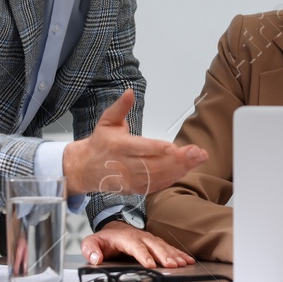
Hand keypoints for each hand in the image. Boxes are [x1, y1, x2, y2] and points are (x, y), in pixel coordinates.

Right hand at [62, 90, 207, 195]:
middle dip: (178, 160)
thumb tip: (129, 92)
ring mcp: (130, 180)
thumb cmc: (100, 143)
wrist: (85, 168)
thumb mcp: (107, 121)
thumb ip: (120, 107)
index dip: (157, 149)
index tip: (174, 147)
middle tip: (197, 153)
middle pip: (154, 164)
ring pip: (158, 177)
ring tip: (197, 159)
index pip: (141, 148)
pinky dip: (172, 178)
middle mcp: (125, 165)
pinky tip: (186, 170)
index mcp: (118, 147)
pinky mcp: (135, 189)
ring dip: (180, 169)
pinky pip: (156, 185)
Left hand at [82, 220, 194, 268]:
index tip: (150, 264)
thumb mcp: (91, 242)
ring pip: (164, 246)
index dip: (143, 255)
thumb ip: (90, 249)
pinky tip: (188, 260)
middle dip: (164, 256)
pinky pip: (169, 248)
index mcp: (125, 238)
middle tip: (172, 266)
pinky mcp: (155, 243)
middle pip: (154, 246)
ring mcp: (149, 239)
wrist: (114, 230)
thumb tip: (95, 258)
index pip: (136, 247)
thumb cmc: (104, 240)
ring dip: (174, 255)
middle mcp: (140, 237)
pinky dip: (179, 253)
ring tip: (183, 264)